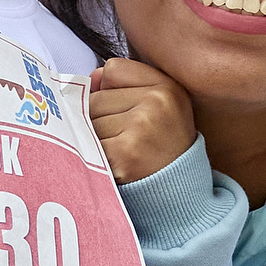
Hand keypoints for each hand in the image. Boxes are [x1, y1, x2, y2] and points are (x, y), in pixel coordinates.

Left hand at [87, 59, 195, 185]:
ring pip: (88, 122)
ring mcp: (141, 127)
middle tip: (125, 140)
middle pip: (95, 98)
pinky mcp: (124, 153)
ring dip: (94, 140)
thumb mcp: (160, 108)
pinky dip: (91, 157)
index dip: (111, 92)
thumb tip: (89, 79)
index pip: (112, 70)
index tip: (127, 114)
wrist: (179, 195)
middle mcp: (157, 102)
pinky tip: (113, 166)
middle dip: (100, 120)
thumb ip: (126, 85)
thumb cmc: (163, 150)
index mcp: (168, 87)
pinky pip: (86, 144)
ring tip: (121, 154)